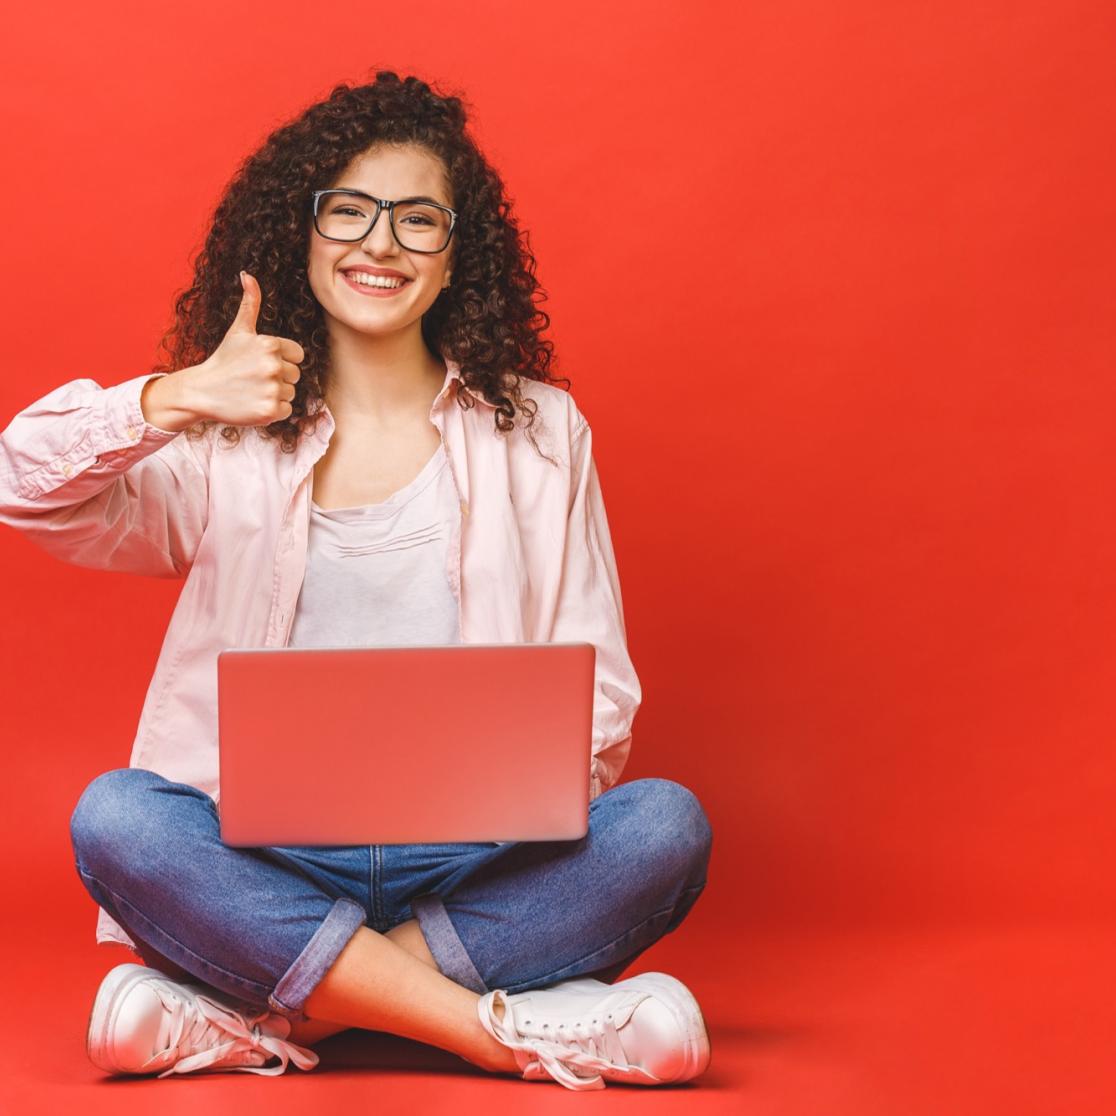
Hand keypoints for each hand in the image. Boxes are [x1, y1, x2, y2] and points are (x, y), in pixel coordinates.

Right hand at [181, 271, 305, 426]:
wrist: (201, 391)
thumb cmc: (223, 360)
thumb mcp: (238, 330)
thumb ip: (250, 303)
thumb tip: (247, 274)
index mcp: (269, 344)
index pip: (297, 355)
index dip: (282, 359)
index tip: (261, 362)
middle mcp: (272, 365)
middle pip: (295, 374)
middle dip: (278, 377)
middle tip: (253, 378)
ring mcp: (271, 389)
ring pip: (291, 393)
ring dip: (275, 394)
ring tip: (252, 390)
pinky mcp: (270, 411)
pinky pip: (286, 410)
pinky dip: (273, 411)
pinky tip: (253, 403)